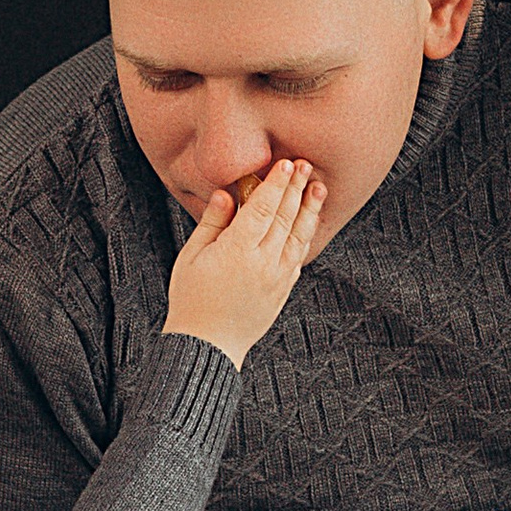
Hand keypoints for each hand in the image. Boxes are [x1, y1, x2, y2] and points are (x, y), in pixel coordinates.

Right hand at [164, 159, 326, 363]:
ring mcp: (277, 278)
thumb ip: (212, 223)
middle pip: (285, 217)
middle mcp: (263, 263)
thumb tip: (225, 194)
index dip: (276, 184)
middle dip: (296, 188)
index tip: (284, 163)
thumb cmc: (191, 300)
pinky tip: (308, 220)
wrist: (208, 346)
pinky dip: (306, 235)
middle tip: (304, 164)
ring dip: (309, 209)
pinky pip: (298, 257)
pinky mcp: (283, 290)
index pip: (263, 209)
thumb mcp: (192, 258)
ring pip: (298, 236)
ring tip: (318, 187)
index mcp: (237, 252)